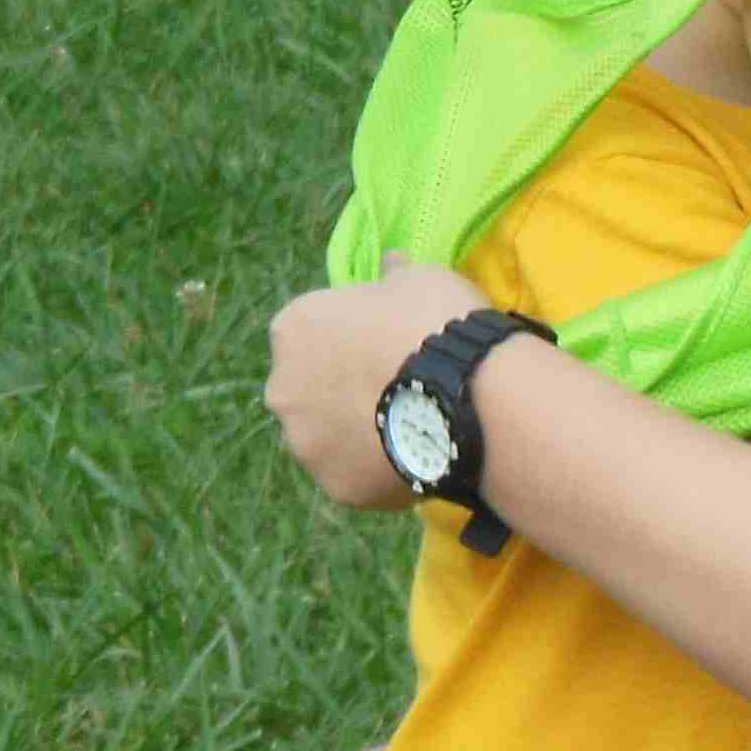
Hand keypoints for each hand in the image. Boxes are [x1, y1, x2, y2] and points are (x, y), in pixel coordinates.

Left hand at [265, 254, 480, 509]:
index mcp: (293, 328)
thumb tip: (391, 264)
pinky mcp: (337, 487)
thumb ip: (393, 276)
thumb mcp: (418, 278)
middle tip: (397, 392)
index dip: (351, 339)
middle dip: (342, 391)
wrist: (468, 396)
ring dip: (356, 435)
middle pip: (310, 390)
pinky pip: (356, 476)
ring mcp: (306, 443)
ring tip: (409, 431)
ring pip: (328, 439)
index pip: (311, 332)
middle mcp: (283, 388)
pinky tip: (416, 460)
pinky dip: (378, 471)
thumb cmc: (435, 322)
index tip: (386, 346)